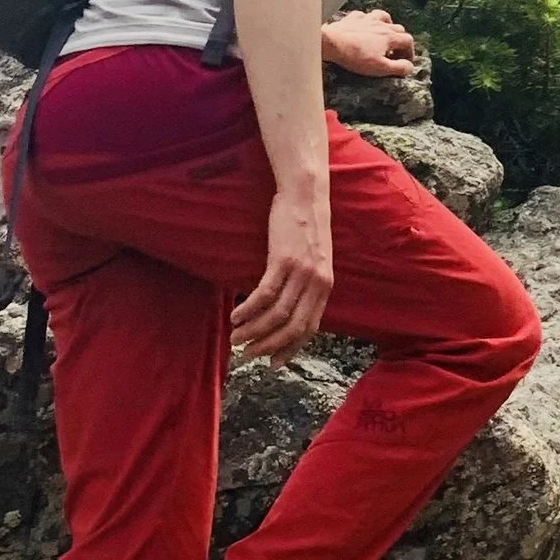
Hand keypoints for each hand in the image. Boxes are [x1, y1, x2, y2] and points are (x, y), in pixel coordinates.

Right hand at [232, 185, 333, 362]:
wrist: (306, 196)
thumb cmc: (304, 229)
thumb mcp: (314, 261)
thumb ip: (306, 286)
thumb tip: (288, 312)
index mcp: (325, 287)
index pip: (309, 329)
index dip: (290, 349)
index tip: (272, 363)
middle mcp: (317, 283)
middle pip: (292, 327)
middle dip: (268, 346)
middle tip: (247, 354)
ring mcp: (302, 272)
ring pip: (277, 315)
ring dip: (253, 331)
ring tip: (235, 337)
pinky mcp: (284, 260)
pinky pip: (265, 294)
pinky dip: (248, 310)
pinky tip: (235, 316)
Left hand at [320, 7, 417, 77]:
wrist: (331, 43)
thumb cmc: (356, 57)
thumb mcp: (380, 68)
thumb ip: (398, 68)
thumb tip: (410, 67)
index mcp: (390, 37)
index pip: (408, 41)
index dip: (410, 52)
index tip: (405, 63)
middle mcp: (381, 25)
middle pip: (399, 28)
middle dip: (400, 41)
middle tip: (395, 53)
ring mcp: (367, 19)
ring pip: (383, 16)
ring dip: (387, 25)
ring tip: (384, 35)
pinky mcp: (353, 18)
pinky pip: (363, 15)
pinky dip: (367, 21)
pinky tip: (363, 27)